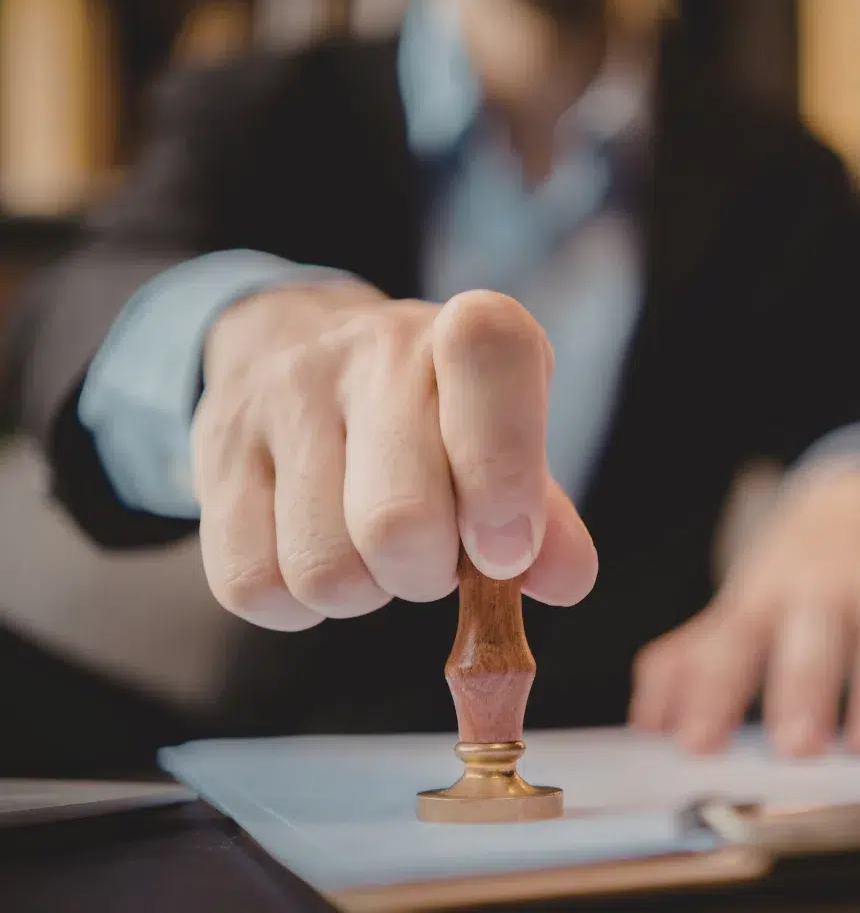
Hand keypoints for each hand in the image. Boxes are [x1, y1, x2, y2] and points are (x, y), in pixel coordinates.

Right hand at [193, 282, 596, 630]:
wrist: (295, 350)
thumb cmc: (431, 415)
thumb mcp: (505, 438)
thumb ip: (545, 514)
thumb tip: (567, 580)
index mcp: (465, 330)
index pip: (489, 360)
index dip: (504, 473)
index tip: (506, 550)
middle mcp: (371, 348)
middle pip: (399, 519)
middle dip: (426, 575)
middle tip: (434, 557)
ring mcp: (283, 397)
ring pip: (325, 568)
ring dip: (363, 591)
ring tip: (373, 548)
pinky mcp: (217, 452)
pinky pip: (254, 584)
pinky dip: (296, 604)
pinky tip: (317, 552)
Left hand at [630, 465, 859, 755]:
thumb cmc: (798, 570)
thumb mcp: (743, 601)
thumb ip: (692, 663)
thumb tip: (646, 723)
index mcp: (764, 593)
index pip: (731, 642)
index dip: (713, 692)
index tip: (695, 743)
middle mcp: (823, 585)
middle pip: (812, 638)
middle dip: (803, 690)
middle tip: (795, 746)